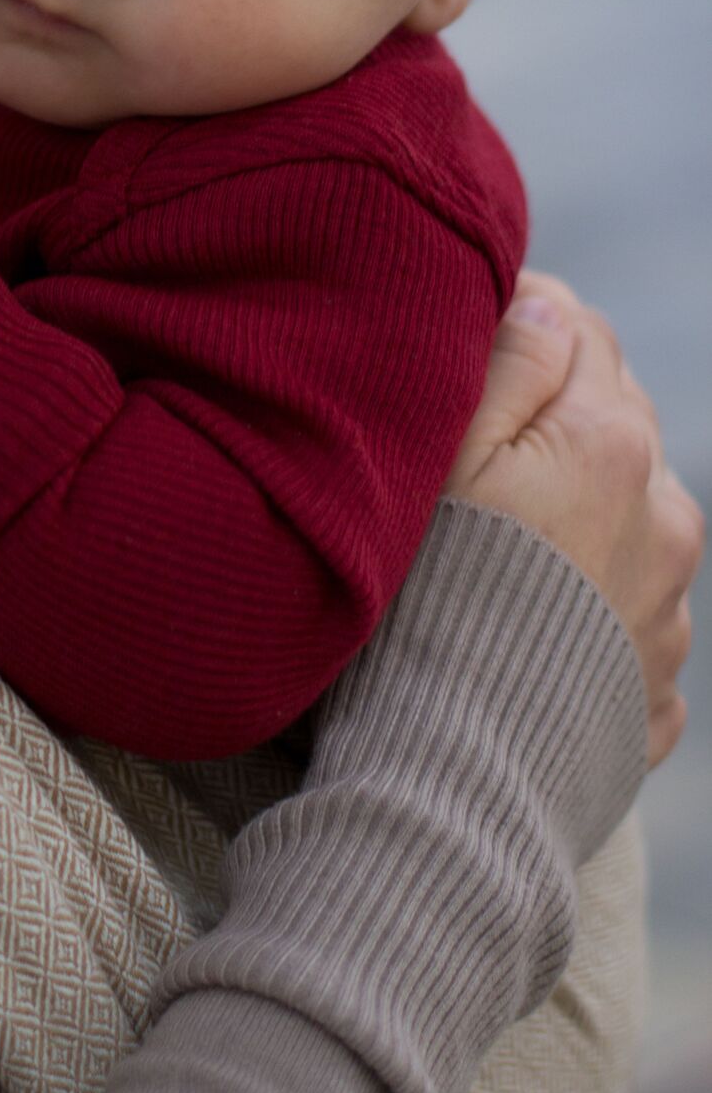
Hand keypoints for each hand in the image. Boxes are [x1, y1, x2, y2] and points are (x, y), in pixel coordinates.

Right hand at [447, 272, 703, 766]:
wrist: (452, 788)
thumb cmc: (425, 608)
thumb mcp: (445, 462)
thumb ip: (506, 367)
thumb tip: (547, 304)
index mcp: (609, 446)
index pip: (580, 331)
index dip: (520, 319)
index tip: (462, 344)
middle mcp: (662, 521)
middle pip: (616, 418)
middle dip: (554, 412)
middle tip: (467, 442)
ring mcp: (667, 613)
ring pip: (632, 515)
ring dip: (579, 506)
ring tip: (496, 540)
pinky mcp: (654, 692)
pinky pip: (629, 611)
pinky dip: (587, 598)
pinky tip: (524, 616)